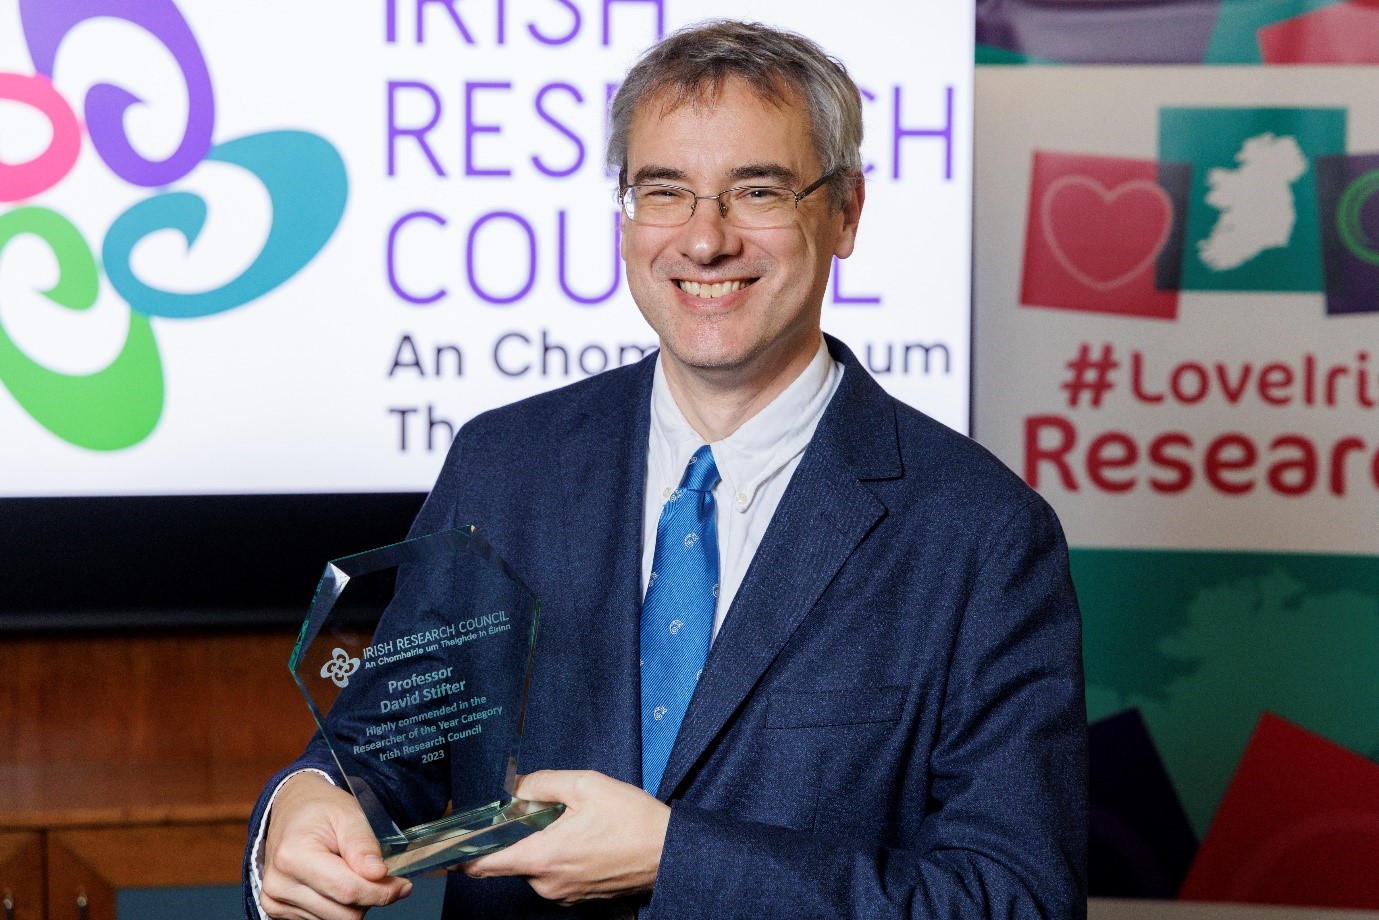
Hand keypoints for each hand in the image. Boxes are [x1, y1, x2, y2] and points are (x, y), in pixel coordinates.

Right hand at [259, 772, 412, 919]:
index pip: (347, 891)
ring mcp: (276, 900)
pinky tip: (336, 882)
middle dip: (370, 897)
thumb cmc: (321, 810)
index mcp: (294, 856)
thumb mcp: (349, 814)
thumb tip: (378, 874)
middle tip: (380, 876)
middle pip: (343, 913)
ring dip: (354, 903)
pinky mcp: (278, 910)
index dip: (381, 892)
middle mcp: (279, 884)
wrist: (291, 810)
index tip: (402, 886)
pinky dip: (338, 906)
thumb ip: (363, 845)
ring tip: (353, 873)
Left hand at [463, 770, 670, 904]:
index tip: (449, 844)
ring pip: (536, 864)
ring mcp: (563, 894)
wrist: (669, 853)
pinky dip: (561, 855)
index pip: (484, 864)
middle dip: (521, 834)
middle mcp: (547, 883)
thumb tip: (516, 788)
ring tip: (576, 823)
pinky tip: (585, 838)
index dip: (463, 853)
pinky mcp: (578, 896)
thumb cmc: (633, 821)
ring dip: (544, 843)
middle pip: (513, 858)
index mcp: (542, 857)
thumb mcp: (587, 785)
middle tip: (548, 811)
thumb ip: (542, 783)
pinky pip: (555, 873)